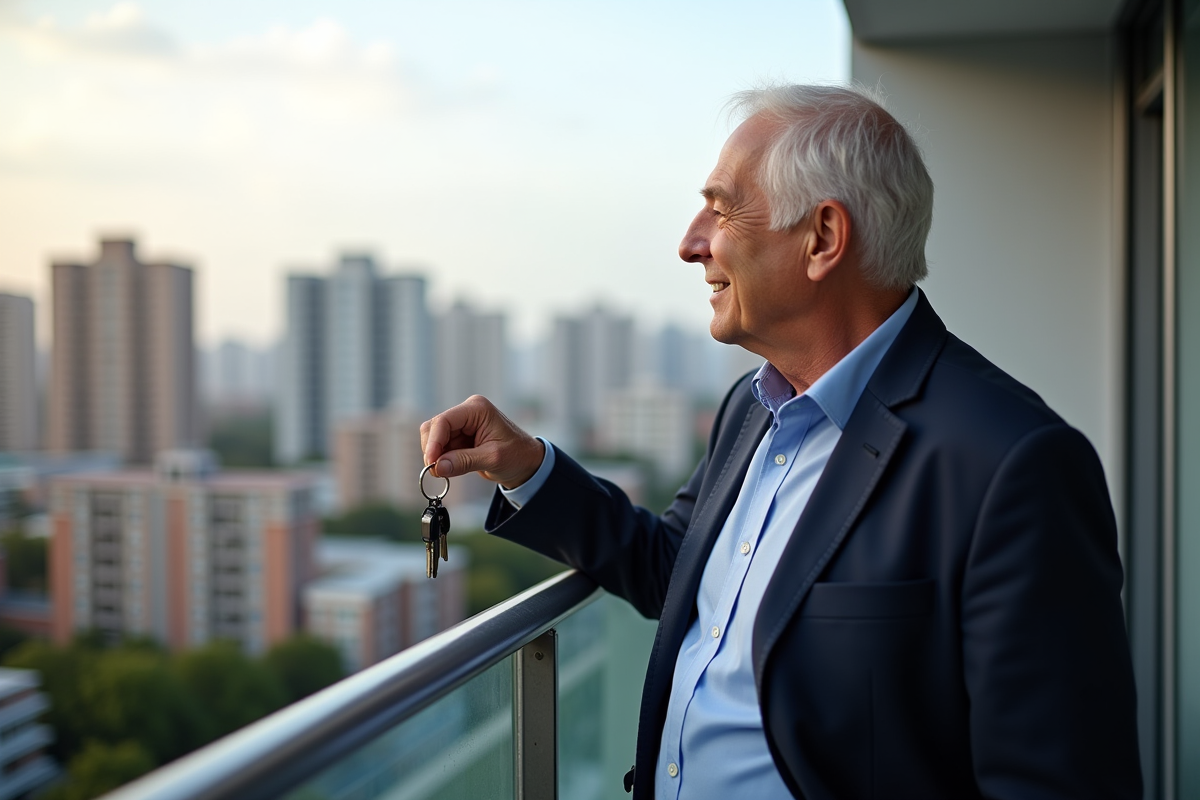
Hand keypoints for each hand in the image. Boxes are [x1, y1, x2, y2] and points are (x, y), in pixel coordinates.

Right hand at [421, 395, 544, 488]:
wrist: (527, 463)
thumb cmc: (517, 455)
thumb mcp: (492, 458)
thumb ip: (464, 461)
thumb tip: (437, 467)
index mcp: (477, 409)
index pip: (444, 420)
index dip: (434, 442)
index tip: (431, 462)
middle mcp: (467, 412)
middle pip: (434, 427)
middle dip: (432, 449)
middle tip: (436, 471)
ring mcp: (462, 424)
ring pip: (434, 438)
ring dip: (436, 456)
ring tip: (447, 471)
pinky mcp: (459, 437)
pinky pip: (441, 447)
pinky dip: (441, 459)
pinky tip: (451, 468)